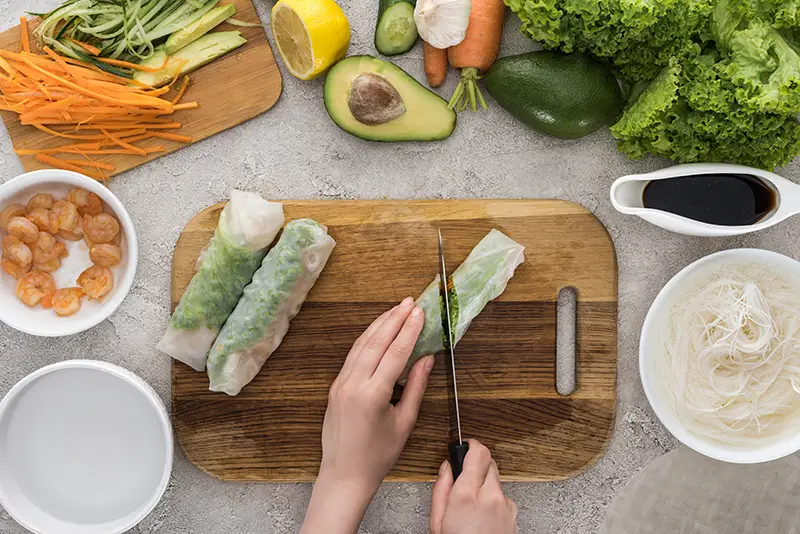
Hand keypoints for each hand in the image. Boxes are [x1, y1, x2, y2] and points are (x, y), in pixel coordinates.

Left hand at [300, 297, 434, 533]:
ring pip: (361, 345)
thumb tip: (426, 358)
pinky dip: (367, 339)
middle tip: (409, 302)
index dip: (409, 331)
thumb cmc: (378, 455)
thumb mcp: (404, 423)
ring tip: (396, 310)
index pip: (394, 354)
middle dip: (394, 319)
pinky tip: (378, 330)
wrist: (344, 474)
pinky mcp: (335, 386)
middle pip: (375, 342)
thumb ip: (416, 387)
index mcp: (372, 395)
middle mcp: (353, 385)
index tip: (420, 312)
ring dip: (379, 325)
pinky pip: (352, 356)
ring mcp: (340, 384)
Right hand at [430, 439, 518, 533]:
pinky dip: (493, 500)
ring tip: (472, 505)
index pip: (477, 453)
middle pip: (489, 462)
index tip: (465, 444)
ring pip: (496, 481)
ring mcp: (505, 506)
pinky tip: (483, 515)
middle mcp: (491, 497)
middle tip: (464, 478)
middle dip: (476, 465)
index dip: (470, 445)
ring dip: (485, 484)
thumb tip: (446, 468)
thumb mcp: (437, 522)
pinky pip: (503, 497)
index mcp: (467, 496)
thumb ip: (441, 490)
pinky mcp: (513, 515)